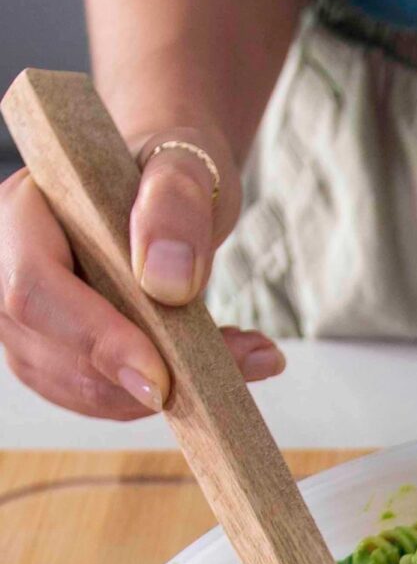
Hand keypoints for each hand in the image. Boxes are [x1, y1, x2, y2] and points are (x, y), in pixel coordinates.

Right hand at [0, 120, 283, 417]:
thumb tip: (168, 281)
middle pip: (52, 353)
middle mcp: (6, 270)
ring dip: (161, 392)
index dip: (95, 338)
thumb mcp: (186, 165)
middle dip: (139, 378)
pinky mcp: (56, 359)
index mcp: (22, 213)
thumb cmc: (168, 172)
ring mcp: (25, 323)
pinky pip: (102, 398)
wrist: (164, 196)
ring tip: (245, 356)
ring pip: (78, 388)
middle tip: (234, 367)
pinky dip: (160, 395)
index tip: (161, 377)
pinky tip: (212, 368)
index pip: (34, 288)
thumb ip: (176, 204)